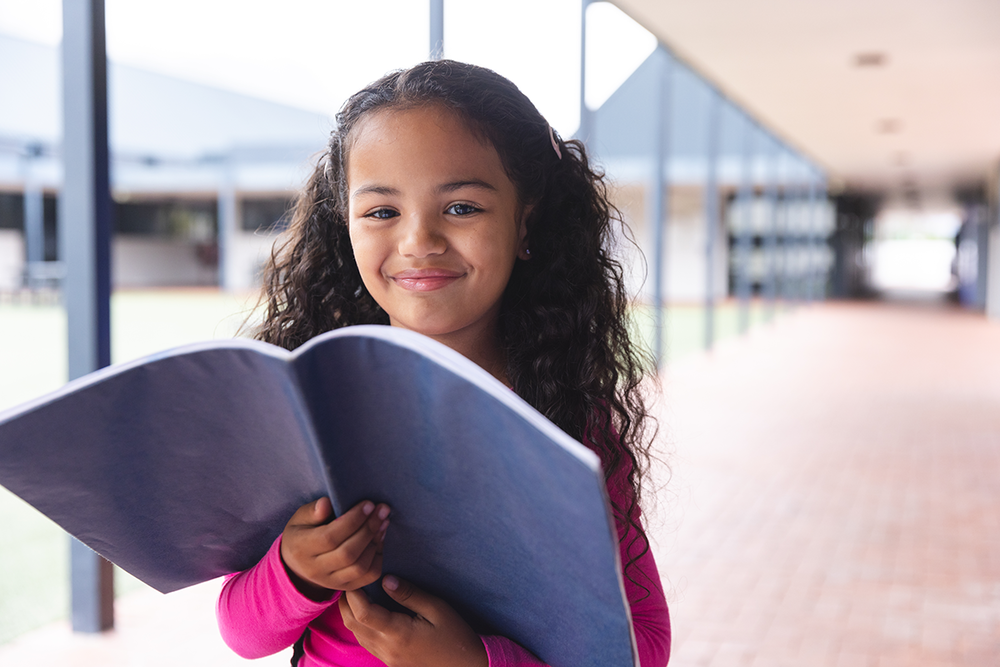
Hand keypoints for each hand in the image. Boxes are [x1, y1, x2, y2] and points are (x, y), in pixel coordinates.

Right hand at [280, 497, 389, 599]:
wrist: (297, 565)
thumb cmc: (302, 534)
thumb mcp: (300, 518)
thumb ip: (312, 510)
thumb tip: (327, 503)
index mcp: (301, 549)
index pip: (330, 538)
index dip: (352, 520)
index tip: (368, 504)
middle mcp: (315, 570)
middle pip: (348, 554)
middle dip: (369, 529)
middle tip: (382, 510)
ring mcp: (331, 582)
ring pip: (360, 567)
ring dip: (376, 542)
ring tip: (383, 522)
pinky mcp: (346, 587)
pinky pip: (368, 576)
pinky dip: (378, 557)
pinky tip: (380, 538)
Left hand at [339, 576, 487, 666]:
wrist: (465, 666)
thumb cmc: (455, 635)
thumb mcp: (437, 609)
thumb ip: (409, 594)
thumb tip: (385, 579)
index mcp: (399, 634)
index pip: (364, 613)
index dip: (354, 593)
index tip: (357, 576)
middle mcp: (388, 648)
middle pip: (352, 623)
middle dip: (346, 601)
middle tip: (352, 580)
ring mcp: (387, 657)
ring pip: (356, 634)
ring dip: (350, 613)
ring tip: (358, 591)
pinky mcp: (389, 661)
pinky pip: (366, 641)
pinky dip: (360, 624)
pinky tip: (369, 610)